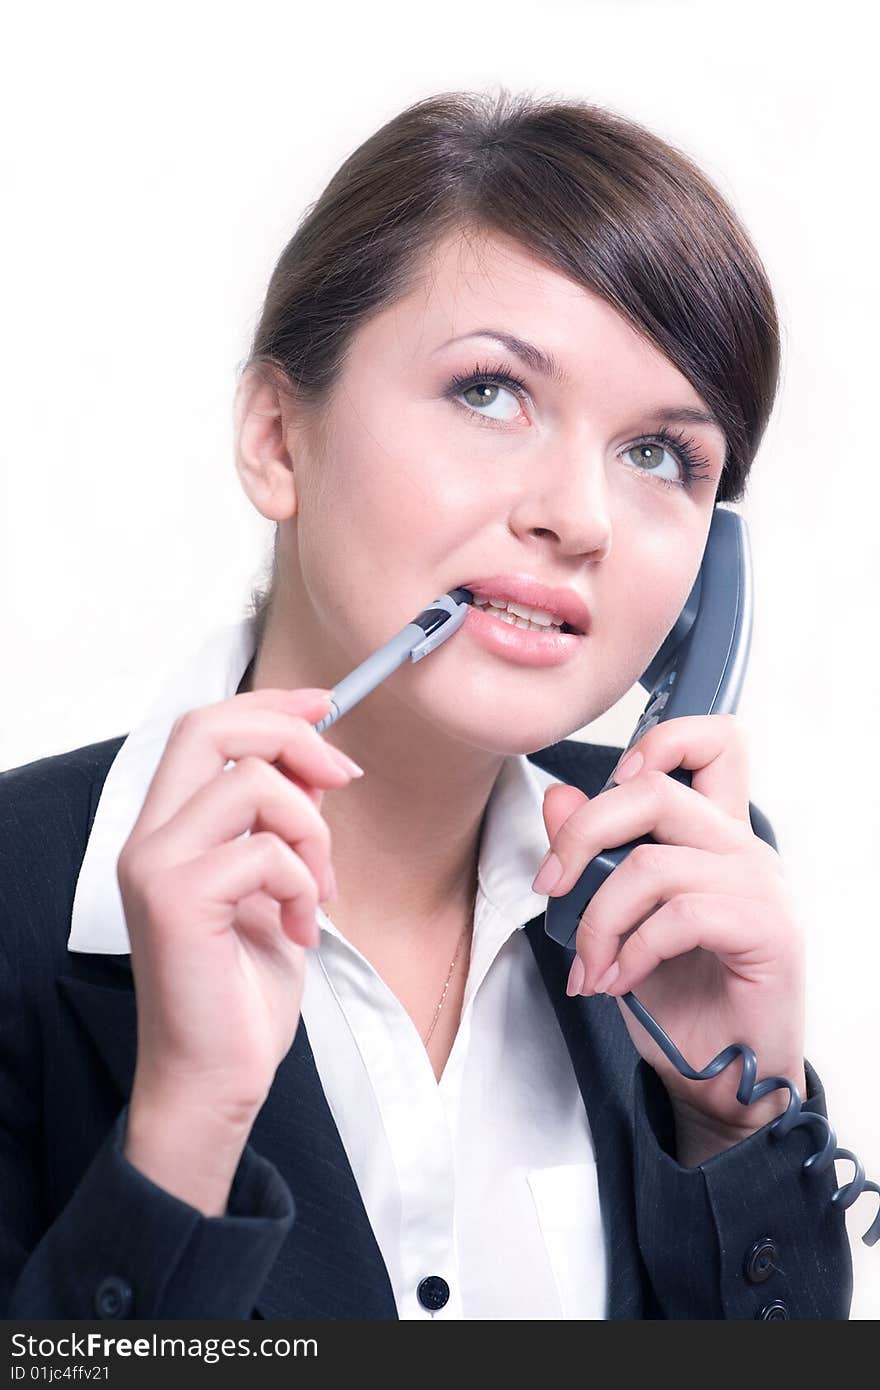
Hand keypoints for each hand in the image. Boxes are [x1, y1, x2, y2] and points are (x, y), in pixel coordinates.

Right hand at [117, 687, 362, 1128]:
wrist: (215, 1077)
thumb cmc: (240, 990)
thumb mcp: (275, 887)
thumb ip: (282, 824)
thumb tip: (318, 763)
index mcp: (166, 828)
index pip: (206, 726)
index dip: (271, 705)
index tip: (326, 705)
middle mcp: (149, 838)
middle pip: (212, 727)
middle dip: (292, 737)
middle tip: (340, 777)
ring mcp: (156, 867)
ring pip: (253, 784)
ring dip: (312, 831)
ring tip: (317, 889)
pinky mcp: (176, 901)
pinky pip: (266, 851)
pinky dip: (303, 883)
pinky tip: (299, 929)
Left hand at [533, 715, 806, 1147]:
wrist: (720, 1078)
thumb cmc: (678, 999)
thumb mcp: (617, 920)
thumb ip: (593, 857)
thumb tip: (559, 797)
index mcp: (714, 833)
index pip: (714, 740)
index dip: (658, 741)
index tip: (603, 791)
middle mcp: (743, 848)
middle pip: (654, 790)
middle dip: (581, 836)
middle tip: (550, 888)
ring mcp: (760, 886)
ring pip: (650, 863)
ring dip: (598, 921)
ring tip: (590, 966)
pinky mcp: (768, 931)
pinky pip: (679, 916)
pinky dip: (632, 952)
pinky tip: (619, 983)